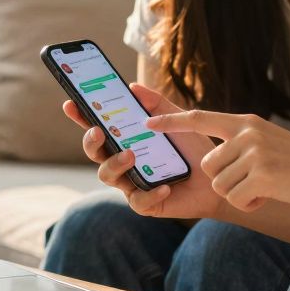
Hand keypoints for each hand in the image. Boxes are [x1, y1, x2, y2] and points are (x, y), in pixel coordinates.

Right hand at [63, 84, 222, 219]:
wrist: (218, 178)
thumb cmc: (195, 149)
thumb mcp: (180, 120)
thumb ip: (157, 104)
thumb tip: (132, 87)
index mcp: (127, 139)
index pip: (98, 126)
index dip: (82, 117)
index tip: (71, 103)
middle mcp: (124, 161)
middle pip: (95, 153)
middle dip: (91, 141)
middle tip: (99, 131)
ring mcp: (132, 183)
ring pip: (107, 176)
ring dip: (115, 164)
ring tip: (131, 155)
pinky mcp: (146, 204)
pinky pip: (138, 201)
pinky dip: (149, 192)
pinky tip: (164, 186)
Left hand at [145, 111, 289, 211]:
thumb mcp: (269, 142)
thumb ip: (242, 143)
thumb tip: (213, 158)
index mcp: (246, 123)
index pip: (200, 117)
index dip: (171, 120)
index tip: (147, 121)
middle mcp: (247, 133)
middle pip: (209, 165)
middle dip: (227, 181)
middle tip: (258, 182)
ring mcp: (255, 153)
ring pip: (221, 184)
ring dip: (240, 194)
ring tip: (268, 187)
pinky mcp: (262, 175)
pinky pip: (237, 199)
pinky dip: (251, 204)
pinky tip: (271, 196)